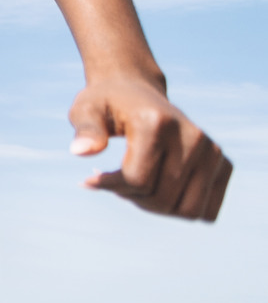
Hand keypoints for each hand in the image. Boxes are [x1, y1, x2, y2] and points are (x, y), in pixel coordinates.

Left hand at [69, 76, 230, 220]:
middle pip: (162, 199)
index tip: (93, 176)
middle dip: (131, 196)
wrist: (135, 91)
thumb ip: (84, 130)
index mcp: (158, 123)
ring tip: (138, 182)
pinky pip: (205, 210)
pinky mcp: (223, 164)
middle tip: (117, 177)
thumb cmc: (106, 103)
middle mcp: (193, 136)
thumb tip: (80, 151)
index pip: (137, 181)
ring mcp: (212, 151)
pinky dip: (178, 208)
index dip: (110, 186)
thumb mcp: (85, 110)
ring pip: (186, 210)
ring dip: (155, 206)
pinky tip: (161, 188)